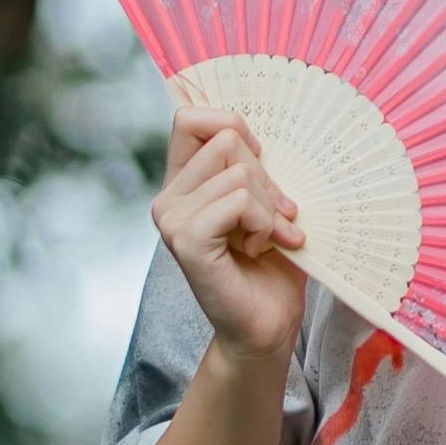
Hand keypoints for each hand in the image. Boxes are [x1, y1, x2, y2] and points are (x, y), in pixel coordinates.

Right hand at [152, 113, 304, 364]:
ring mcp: (172, 219)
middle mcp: (168, 198)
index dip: (232, 126)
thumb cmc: (270, 265)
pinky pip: (238, 200)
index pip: (190, 119)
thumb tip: (259, 130)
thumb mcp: (262, 201)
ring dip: (269, 206)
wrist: (266, 325)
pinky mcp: (187, 240)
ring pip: (238, 172)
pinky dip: (263, 223)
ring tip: (269, 237)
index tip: (260, 162)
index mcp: (182, 183)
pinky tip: (258, 248)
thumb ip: (250, 165)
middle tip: (278, 216)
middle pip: (225, 139)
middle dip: (265, 175)